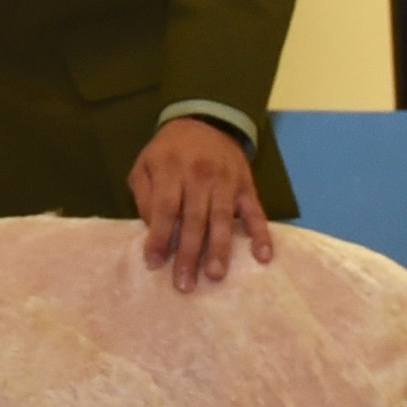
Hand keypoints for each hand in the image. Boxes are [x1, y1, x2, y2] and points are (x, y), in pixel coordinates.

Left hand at [130, 117, 275, 292]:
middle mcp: (199, 176)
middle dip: (189, 254)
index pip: (165, 209)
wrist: (206, 121)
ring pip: (222, 219)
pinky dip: (261, 234)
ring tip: (215, 276)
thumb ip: (144, 196)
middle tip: (184, 284)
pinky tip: (263, 256)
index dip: (160, 237)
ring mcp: (226, 181)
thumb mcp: (144, 165)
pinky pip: (256, 212)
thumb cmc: (169, 152)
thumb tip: (151, 229)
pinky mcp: (246, 186)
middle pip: (194, 219)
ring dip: (219, 249)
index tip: (154, 263)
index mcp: (171, 170)